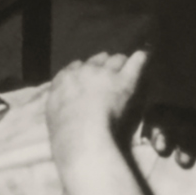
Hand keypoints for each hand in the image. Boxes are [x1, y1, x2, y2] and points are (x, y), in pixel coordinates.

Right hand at [46, 48, 146, 162]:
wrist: (81, 137)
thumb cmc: (64, 136)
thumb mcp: (52, 118)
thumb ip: (60, 106)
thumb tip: (64, 108)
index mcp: (63, 81)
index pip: (75, 67)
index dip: (84, 70)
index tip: (88, 75)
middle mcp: (84, 71)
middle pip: (96, 60)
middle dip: (102, 65)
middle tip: (108, 73)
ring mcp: (106, 74)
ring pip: (116, 60)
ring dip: (120, 64)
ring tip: (125, 68)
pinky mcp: (125, 81)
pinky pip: (135, 63)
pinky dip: (140, 60)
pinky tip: (143, 57)